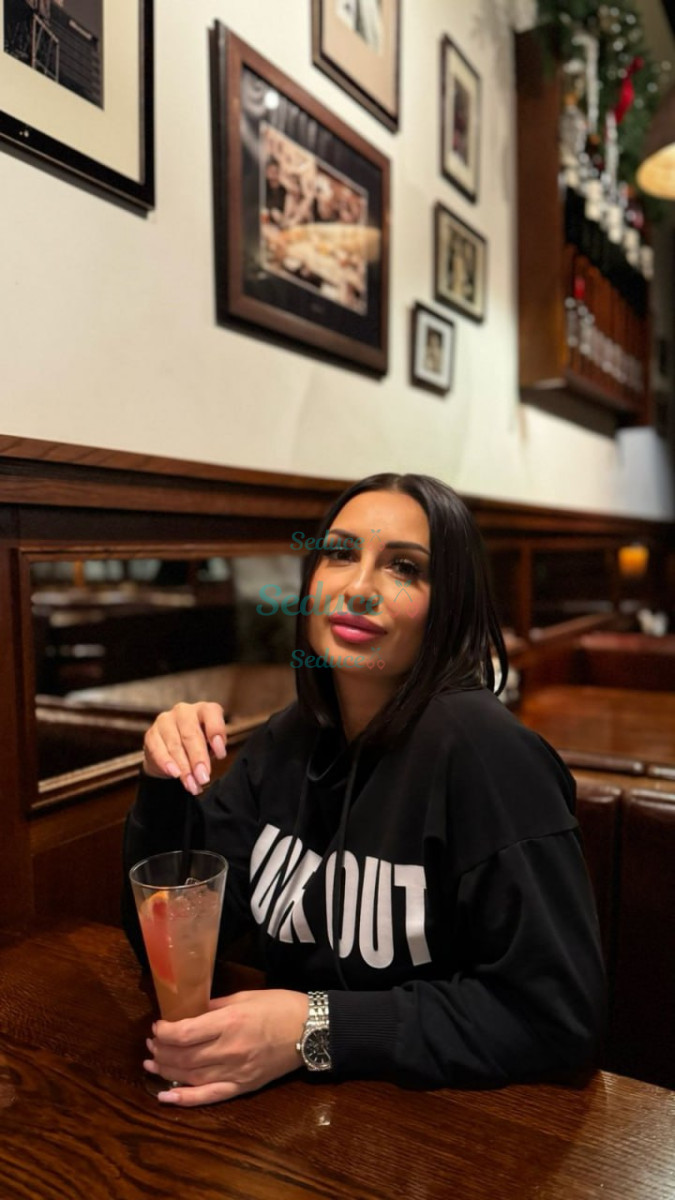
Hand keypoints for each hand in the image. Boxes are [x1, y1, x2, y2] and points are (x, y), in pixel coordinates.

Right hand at [143, 701, 226, 795]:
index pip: (212, 714)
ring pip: (175, 745)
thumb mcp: (211, 746)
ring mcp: (165, 720)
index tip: (220, 755)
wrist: (171, 752)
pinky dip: (167, 764)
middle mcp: (184, 711)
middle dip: (198, 759)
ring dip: (184, 768)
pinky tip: (175, 774)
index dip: (216, 733)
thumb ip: (214, 750)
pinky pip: (158, 749)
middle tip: (203, 778)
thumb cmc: (199, 746)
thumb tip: (210, 763)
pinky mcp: (151, 733)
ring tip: (191, 784)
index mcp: (204, 710)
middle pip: (191, 734)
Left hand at [143, 990, 308, 1105]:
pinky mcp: (242, 1087)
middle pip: (184, 1057)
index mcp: (230, 1022)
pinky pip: (208, 1097)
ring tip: (152, 1063)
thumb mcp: (245, 996)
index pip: (185, 1033)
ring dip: (166, 1071)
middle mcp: (229, 1050)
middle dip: (161, 1050)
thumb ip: (215, 1006)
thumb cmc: (280, 1006)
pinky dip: (184, 1099)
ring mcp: (235, 1072)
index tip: (157, 1026)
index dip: (165, 1032)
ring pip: (191, 1076)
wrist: (311, 1030)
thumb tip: (190, 1013)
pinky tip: (165, 1096)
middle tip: (151, 1043)